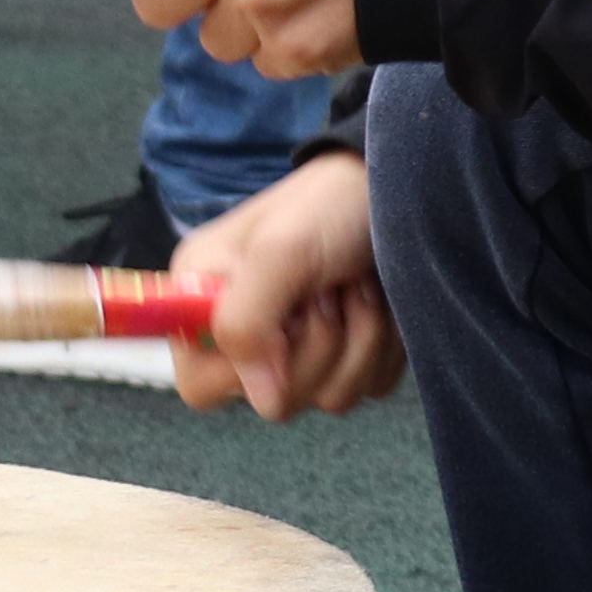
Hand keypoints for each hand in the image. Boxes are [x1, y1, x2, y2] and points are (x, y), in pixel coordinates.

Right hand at [169, 154, 399, 421]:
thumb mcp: (279, 250)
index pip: (200, 386)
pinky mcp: (351, 360)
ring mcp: (301, 353)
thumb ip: (245, 322)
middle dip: (318, 343)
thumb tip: (260, 399)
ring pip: (331, 397)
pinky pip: (370, 389)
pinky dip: (385, 345)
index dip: (245, 369)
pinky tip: (376, 300)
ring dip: (359, 338)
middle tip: (325, 287)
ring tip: (352, 284)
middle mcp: (247, 334)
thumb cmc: (327, 206)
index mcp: (204, 303)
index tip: (281, 326)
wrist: (390, 189)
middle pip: (277, 401)